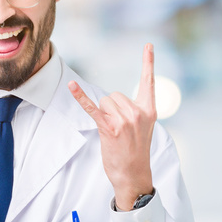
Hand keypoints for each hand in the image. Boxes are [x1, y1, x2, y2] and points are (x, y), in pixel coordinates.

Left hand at [69, 44, 156, 210]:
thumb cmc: (136, 152)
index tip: (148, 45)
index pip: (149, 82)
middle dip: (111, 108)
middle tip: (119, 130)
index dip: (148, 63)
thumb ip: (135, 110)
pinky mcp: (109, 128)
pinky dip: (80, 97)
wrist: (134, 175)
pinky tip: (71, 86)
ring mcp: (124, 120)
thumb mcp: (144, 128)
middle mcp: (138, 112)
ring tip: (113, 133)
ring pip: (104, 101)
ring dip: (104, 115)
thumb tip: (113, 100)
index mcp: (150, 110)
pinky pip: (92, 107)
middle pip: (115, 94)